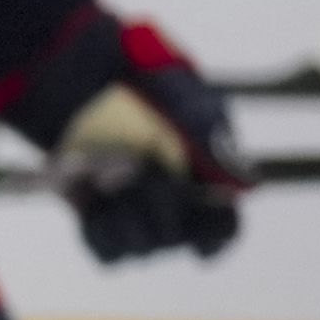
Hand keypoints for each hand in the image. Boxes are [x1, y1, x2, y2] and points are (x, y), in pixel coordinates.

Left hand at [4, 8, 245, 264]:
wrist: (70, 69)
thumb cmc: (133, 72)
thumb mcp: (178, 93)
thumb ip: (210, 135)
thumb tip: (249, 184)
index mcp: (204, 167)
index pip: (223, 222)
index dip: (218, 237)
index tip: (202, 246)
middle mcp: (172, 194)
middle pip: (180, 237)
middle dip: (165, 215)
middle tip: (145, 178)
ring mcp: (133, 205)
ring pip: (144, 248)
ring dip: (131, 228)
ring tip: (113, 192)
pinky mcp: (94, 211)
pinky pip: (109, 251)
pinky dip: (103, 239)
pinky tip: (94, 213)